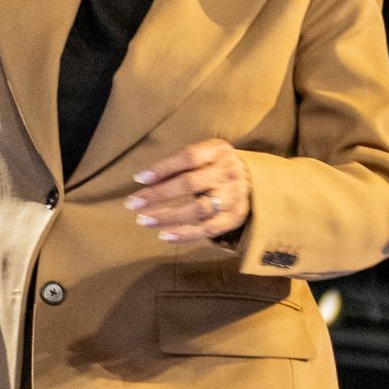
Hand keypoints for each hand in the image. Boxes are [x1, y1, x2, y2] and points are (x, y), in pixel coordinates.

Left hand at [127, 139, 251, 245]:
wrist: (256, 181)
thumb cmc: (218, 165)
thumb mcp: (207, 153)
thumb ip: (182, 162)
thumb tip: (146, 179)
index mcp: (219, 152)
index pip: (188, 157)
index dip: (163, 167)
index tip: (139, 179)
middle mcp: (228, 174)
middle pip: (189, 184)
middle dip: (158, 194)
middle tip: (133, 203)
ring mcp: (232, 197)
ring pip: (197, 209)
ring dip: (167, 217)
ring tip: (144, 220)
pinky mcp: (233, 218)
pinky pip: (207, 229)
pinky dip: (185, 234)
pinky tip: (165, 236)